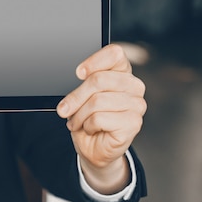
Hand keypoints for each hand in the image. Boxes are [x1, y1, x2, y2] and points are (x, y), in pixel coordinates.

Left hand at [56, 44, 146, 192]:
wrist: (93, 147)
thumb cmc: (89, 119)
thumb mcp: (82, 96)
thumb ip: (85, 83)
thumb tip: (80, 75)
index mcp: (122, 73)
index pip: (115, 54)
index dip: (94, 61)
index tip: (79, 73)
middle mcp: (134, 86)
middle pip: (99, 79)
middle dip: (76, 97)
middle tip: (65, 109)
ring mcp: (137, 105)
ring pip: (96, 101)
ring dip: (79, 114)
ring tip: (78, 121)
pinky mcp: (133, 123)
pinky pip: (99, 118)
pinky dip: (87, 125)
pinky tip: (91, 128)